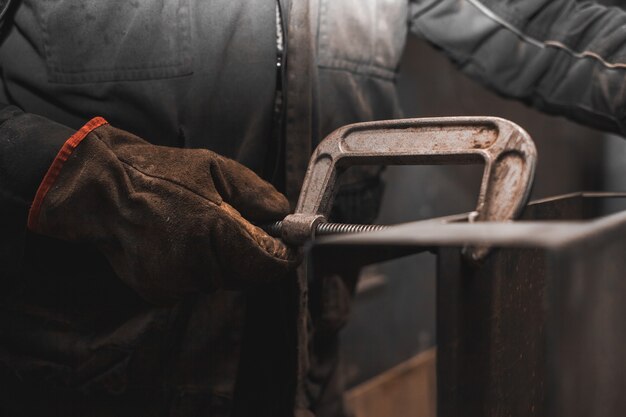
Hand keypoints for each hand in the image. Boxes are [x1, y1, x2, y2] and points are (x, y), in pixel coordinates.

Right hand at [28, 118, 297, 303]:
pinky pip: (194, 285)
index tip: (290, 247)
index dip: (283, 256)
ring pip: (220, 281)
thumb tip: (284, 216)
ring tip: (199, 228)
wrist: (103, 189)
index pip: (266, 263)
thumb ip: (257, 194)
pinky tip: (179, 242)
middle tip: (238, 226)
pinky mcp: (156, 292)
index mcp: (212, 230)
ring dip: (222, 261)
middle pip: (246, 275)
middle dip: (251, 254)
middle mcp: (194, 264)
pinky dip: (197, 268)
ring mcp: (173, 282)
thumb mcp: (216, 168)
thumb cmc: (162, 173)